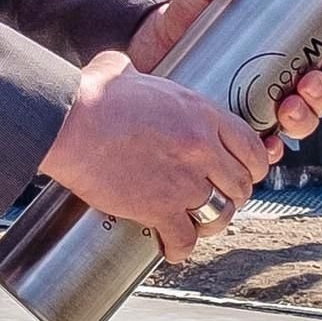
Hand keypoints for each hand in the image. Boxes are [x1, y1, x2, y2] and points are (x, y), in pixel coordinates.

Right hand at [39, 50, 274, 262]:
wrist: (69, 123)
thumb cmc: (91, 96)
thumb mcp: (124, 71)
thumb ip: (138, 74)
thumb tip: (123, 72)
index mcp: (201, 114)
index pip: (251, 148)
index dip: (252, 166)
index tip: (244, 174)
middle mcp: (201, 148)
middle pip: (239, 185)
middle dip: (230, 196)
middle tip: (215, 199)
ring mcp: (183, 181)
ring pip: (220, 215)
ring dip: (210, 223)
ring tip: (196, 225)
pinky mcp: (159, 208)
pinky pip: (185, 238)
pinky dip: (180, 247)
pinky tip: (173, 248)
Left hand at [131, 0, 321, 142]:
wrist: (146, 45)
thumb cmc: (185, 20)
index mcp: (283, 51)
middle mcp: (276, 83)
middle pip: (318, 98)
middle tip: (308, 83)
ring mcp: (256, 108)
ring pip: (297, 125)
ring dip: (303, 121)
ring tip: (289, 108)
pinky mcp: (232, 128)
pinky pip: (260, 148)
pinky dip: (270, 150)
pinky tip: (268, 144)